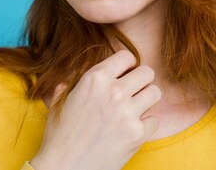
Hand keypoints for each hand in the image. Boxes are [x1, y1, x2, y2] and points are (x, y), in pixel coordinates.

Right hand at [29, 50, 161, 169]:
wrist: (64, 169)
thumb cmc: (59, 136)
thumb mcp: (60, 102)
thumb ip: (70, 85)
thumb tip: (70, 79)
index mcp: (94, 79)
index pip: (127, 56)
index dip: (128, 65)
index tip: (125, 75)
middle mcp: (114, 92)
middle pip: (147, 72)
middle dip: (142, 81)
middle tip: (134, 92)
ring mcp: (127, 113)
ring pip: (155, 93)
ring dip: (147, 100)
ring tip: (135, 109)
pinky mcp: (137, 134)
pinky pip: (155, 120)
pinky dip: (146, 126)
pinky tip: (131, 130)